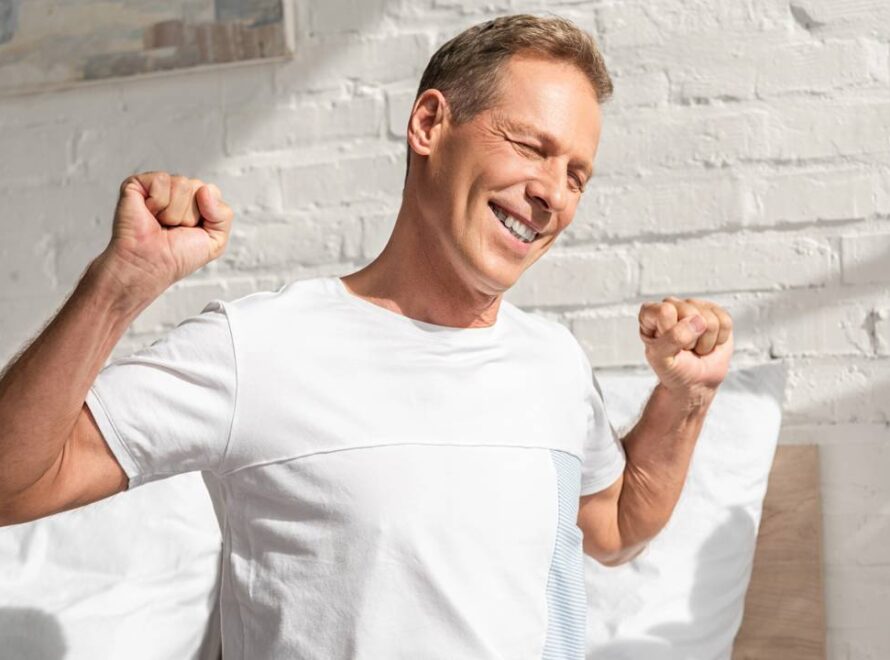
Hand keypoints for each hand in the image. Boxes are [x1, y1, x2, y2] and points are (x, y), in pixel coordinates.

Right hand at [99, 171, 233, 298]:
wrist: (149, 265)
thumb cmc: (177, 256)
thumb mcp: (216, 241)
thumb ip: (224, 215)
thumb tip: (206, 189)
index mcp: (196, 202)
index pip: (213, 191)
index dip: (206, 214)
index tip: (190, 230)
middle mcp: (178, 191)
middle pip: (199, 187)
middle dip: (189, 215)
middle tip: (172, 229)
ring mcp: (158, 186)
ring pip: (182, 184)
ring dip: (173, 212)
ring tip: (161, 223)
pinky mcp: (138, 183)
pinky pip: (162, 181)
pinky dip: (158, 202)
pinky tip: (149, 213)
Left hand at [637, 296, 733, 398]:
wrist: (695, 382)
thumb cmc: (674, 369)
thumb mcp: (662, 359)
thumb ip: (672, 338)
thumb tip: (697, 320)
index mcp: (650, 314)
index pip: (665, 311)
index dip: (671, 332)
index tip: (668, 346)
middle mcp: (672, 305)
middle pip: (690, 312)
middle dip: (691, 339)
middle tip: (685, 349)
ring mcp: (695, 307)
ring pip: (709, 319)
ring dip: (705, 342)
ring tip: (696, 348)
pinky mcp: (716, 312)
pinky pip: (725, 321)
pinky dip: (720, 339)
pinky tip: (709, 343)